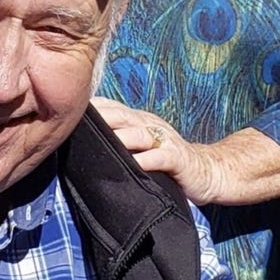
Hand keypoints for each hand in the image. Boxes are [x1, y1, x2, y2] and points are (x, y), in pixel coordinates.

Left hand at [92, 98, 222, 204]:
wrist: (207, 172)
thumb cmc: (166, 159)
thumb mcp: (142, 144)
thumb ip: (119, 139)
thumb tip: (85, 139)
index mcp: (139, 120)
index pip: (113, 108)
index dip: (94, 108)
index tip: (72, 111)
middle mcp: (151, 125)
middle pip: (123, 117)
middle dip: (102, 118)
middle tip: (79, 123)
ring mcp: (165, 141)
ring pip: (140, 134)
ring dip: (122, 137)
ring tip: (104, 142)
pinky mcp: (178, 159)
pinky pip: (161, 157)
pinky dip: (148, 159)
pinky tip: (136, 163)